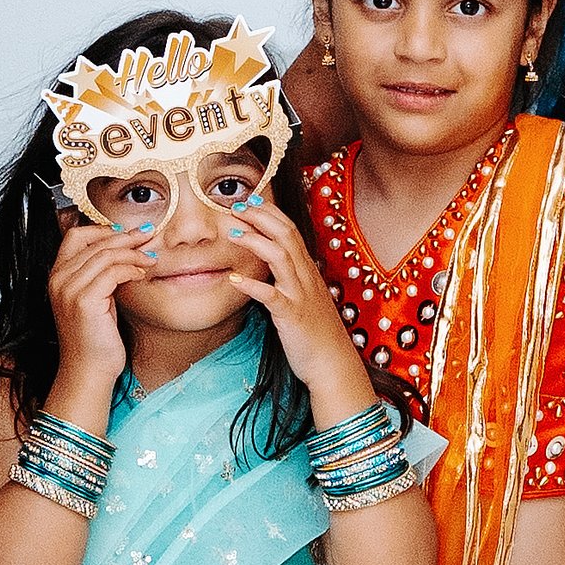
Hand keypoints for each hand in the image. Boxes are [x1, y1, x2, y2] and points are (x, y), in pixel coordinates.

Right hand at [45, 216, 152, 411]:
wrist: (88, 371)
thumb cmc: (95, 339)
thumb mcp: (97, 299)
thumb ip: (101, 275)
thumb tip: (126, 250)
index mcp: (57, 276)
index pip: (75, 235)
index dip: (103, 230)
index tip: (128, 233)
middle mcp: (58, 279)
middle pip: (94, 241)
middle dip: (125, 237)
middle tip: (148, 235)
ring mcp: (69, 289)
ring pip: (106, 254)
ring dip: (133, 253)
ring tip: (150, 258)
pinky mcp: (84, 300)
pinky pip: (113, 272)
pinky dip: (131, 269)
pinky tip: (142, 274)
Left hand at [222, 198, 366, 405]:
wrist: (333, 363)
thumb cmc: (316, 333)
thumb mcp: (305, 299)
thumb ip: (290, 280)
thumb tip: (271, 267)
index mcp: (308, 271)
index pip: (290, 231)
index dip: (270, 213)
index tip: (250, 201)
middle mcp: (306, 277)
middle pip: (286, 235)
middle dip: (261, 217)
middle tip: (237, 205)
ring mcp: (300, 295)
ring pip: (280, 257)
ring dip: (255, 241)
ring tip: (231, 232)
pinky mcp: (292, 316)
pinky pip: (271, 296)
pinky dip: (252, 285)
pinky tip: (233, 279)